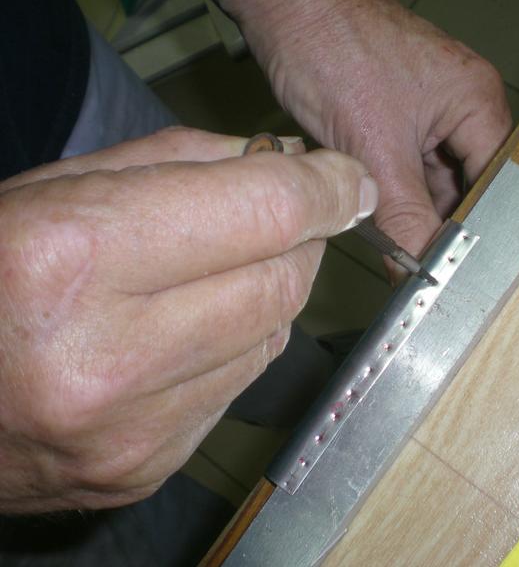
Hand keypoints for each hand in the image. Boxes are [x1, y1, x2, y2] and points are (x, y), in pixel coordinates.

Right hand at [0, 127, 375, 512]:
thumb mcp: (60, 186)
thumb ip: (181, 162)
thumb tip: (283, 162)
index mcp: (74, 259)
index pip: (264, 214)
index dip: (324, 187)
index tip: (346, 179)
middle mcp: (108, 357)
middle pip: (283, 281)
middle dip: (300, 239)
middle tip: (281, 214)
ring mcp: (132, 429)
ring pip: (271, 337)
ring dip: (267, 291)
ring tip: (217, 270)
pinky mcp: (145, 468)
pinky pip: (237, 387)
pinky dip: (236, 346)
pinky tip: (189, 329)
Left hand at [200, 0, 510, 275]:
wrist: (284, 8)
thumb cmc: (334, 47)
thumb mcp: (373, 147)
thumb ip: (403, 214)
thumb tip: (420, 266)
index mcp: (478, 104)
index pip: (495, 186)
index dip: (474, 230)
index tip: (451, 267)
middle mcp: (462, 108)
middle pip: (465, 188)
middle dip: (437, 221)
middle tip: (414, 259)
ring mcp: (429, 114)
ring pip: (431, 183)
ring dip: (409, 207)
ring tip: (389, 230)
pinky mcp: (398, 120)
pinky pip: (406, 170)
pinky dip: (391, 191)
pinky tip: (375, 208)